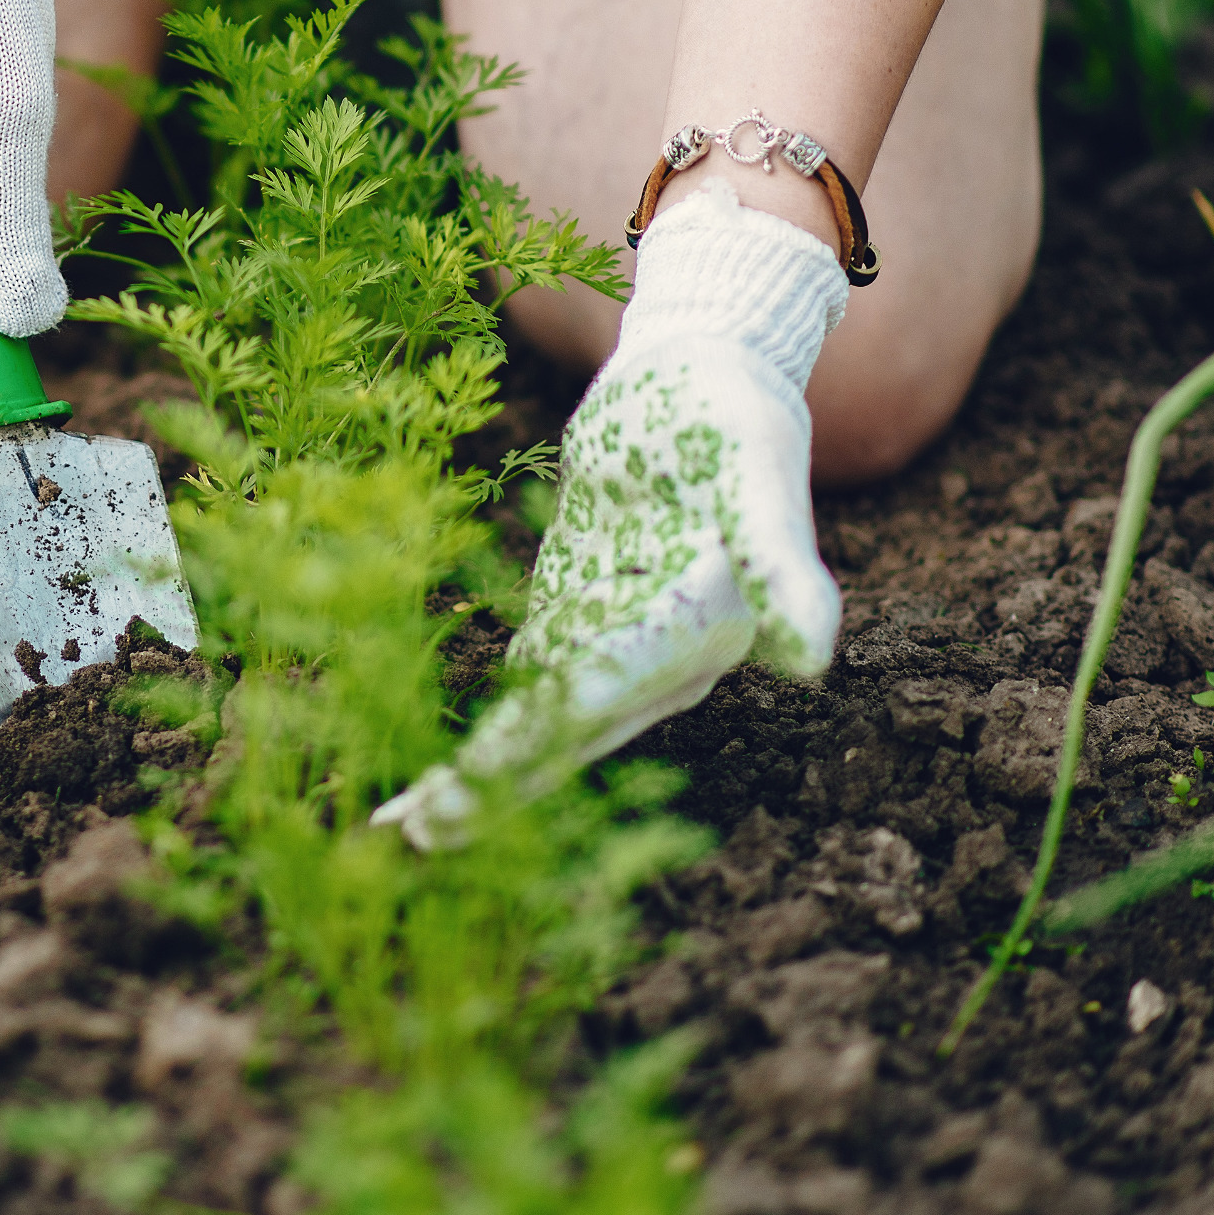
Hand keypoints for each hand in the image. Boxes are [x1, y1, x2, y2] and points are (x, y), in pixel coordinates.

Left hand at [375, 181, 846, 848]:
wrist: (708, 372)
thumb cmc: (738, 419)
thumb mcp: (759, 477)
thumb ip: (780, 565)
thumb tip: (811, 659)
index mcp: (698, 636)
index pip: (597, 699)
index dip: (530, 747)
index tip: (463, 791)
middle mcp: (660, 660)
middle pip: (563, 733)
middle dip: (489, 788)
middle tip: (408, 842)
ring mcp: (615, 642)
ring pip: (538, 724)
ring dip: (476, 777)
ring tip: (402, 831)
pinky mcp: (578, 614)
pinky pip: (525, 685)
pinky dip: (482, 726)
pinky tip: (428, 770)